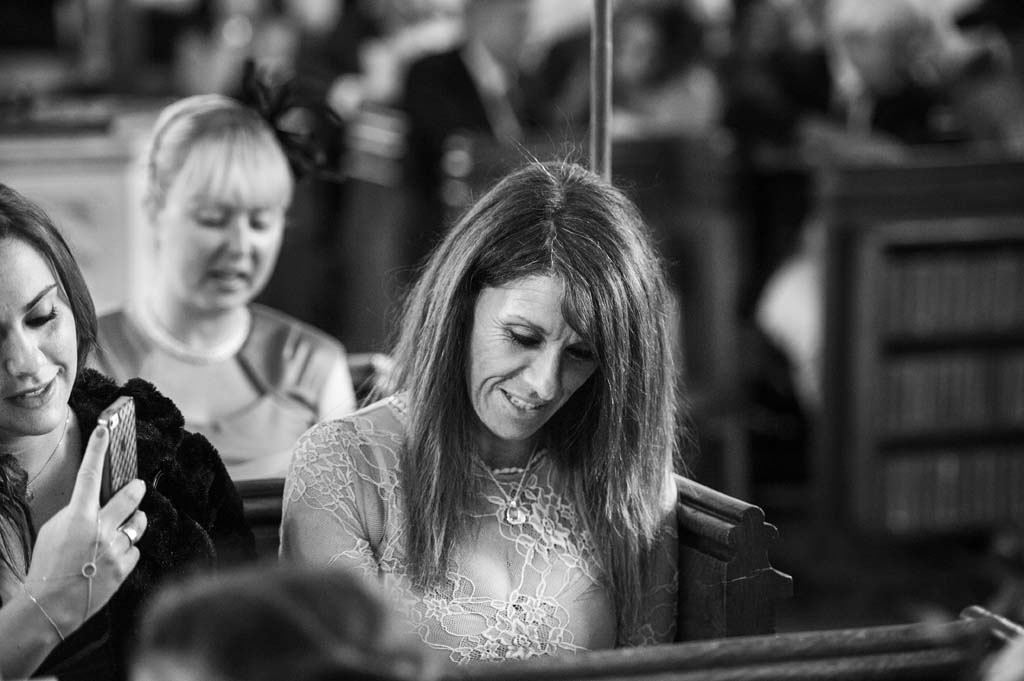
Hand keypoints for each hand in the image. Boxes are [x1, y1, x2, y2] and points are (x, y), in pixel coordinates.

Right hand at [24, 423, 146, 637]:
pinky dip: (126, 551)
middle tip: (135, 487)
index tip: (104, 430)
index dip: (97, 449)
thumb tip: (95, 506)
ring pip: (139, 523)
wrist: (50, 606)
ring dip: (133, 523)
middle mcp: (102, 528)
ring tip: (121, 529)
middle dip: (135, 489)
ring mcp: (116, 548)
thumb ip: (78, 514)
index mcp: (79, 517)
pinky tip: (111, 559)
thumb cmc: (47, 567)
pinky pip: (135, 549)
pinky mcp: (126, 566)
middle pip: (131, 495)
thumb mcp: (54, 531)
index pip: (89, 475)